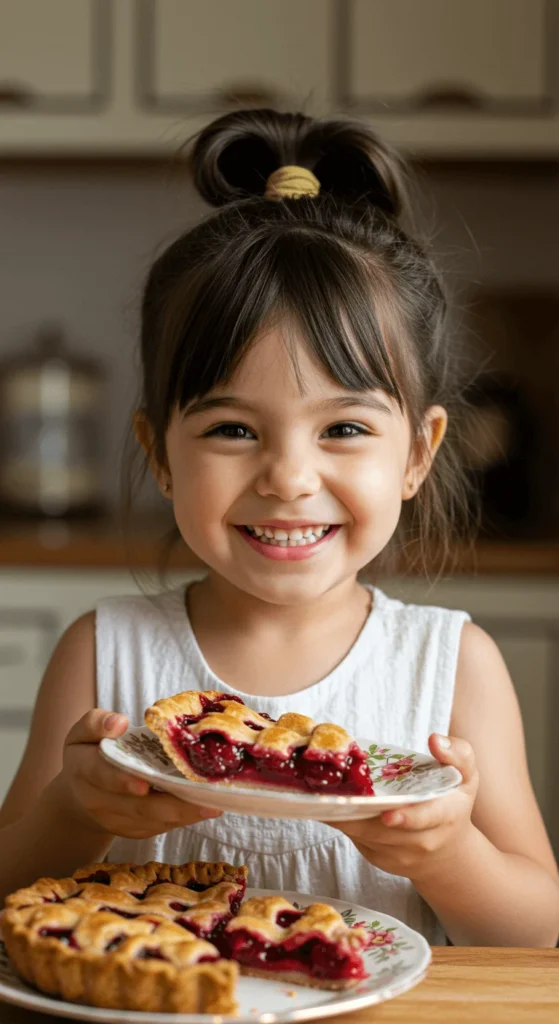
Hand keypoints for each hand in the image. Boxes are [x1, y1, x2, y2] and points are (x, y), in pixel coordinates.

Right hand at [54, 709, 220, 839]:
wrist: (79, 792)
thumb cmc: (88, 752)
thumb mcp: (83, 732)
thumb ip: (96, 723)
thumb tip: (118, 723)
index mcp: (83, 769)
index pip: (101, 774)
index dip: (122, 780)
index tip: (145, 783)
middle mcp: (97, 801)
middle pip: (136, 807)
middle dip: (171, 805)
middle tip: (203, 799)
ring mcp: (115, 820)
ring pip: (151, 821)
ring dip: (183, 815)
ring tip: (213, 805)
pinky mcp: (131, 831)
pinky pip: (157, 828)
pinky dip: (181, 820)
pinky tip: (203, 809)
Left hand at [334, 733, 478, 883]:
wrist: (449, 852)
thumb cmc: (453, 803)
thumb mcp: (466, 775)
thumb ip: (458, 754)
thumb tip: (436, 739)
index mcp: (444, 816)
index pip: (426, 819)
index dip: (406, 818)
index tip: (388, 815)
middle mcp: (422, 841)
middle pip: (385, 831)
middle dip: (360, 814)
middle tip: (336, 796)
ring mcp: (399, 854)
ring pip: (366, 836)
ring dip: (344, 817)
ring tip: (324, 796)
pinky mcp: (380, 858)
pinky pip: (357, 840)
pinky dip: (341, 822)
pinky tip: (327, 804)